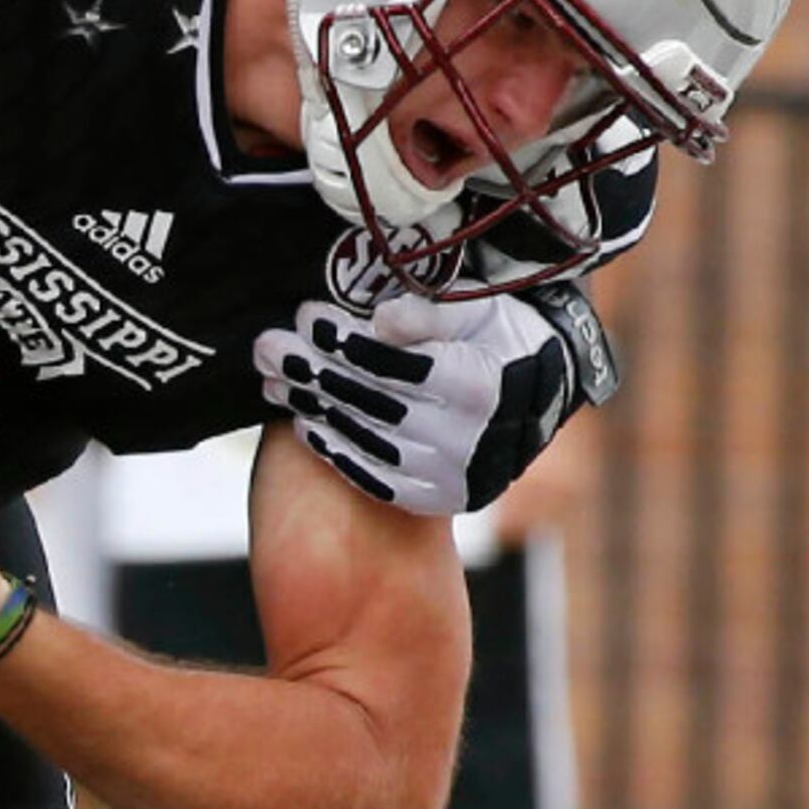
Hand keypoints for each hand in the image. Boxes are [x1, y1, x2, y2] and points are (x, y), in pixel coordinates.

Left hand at [254, 285, 607, 516]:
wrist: (541, 397)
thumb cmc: (500, 341)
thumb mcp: (477, 310)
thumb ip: (428, 313)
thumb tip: (378, 321)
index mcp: (477, 386)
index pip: (390, 364)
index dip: (343, 339)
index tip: (306, 315)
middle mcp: (465, 438)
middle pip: (367, 401)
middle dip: (311, 370)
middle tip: (267, 347)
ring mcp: (451, 474)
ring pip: (363, 439)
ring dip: (311, 408)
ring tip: (273, 380)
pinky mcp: (439, 497)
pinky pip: (375, 479)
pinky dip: (336, 452)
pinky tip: (305, 425)